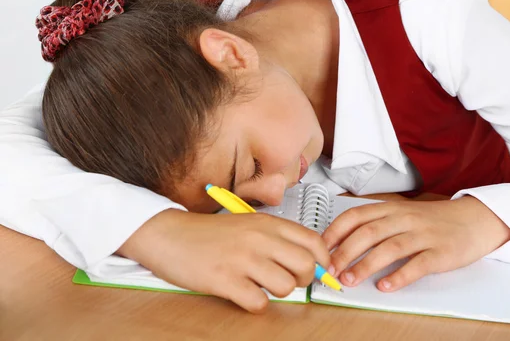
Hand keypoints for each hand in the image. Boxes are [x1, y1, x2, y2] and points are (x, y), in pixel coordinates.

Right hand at [118, 209, 329, 312]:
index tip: (320, 271)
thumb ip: (277, 239)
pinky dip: (255, 304)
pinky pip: (258, 302)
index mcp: (267, 223)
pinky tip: (242, 293)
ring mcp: (242, 259)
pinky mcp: (225, 280)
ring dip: (278, 292)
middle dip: (303, 280)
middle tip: (289, 281)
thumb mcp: (248, 224)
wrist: (169, 235)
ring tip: (260, 285)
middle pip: (305, 266)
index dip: (323, 261)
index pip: (313, 241)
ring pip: (285, 286)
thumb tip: (309, 262)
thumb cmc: (210, 233)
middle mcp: (259, 238)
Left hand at [321, 196, 509, 291]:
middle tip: (330, 270)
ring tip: (350, 280)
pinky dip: (399, 276)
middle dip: (345, 252)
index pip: (355, 215)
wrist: (474, 219)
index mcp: (391, 208)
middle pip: (368, 232)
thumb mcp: (402, 214)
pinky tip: (386, 286)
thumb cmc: (432, 220)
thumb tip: (341, 243)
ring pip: (389, 247)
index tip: (320, 249)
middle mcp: (404, 218)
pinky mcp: (441, 252)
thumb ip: (376, 224)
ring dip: (366, 265)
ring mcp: (423, 234)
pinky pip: (418, 264)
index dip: (335, 232)